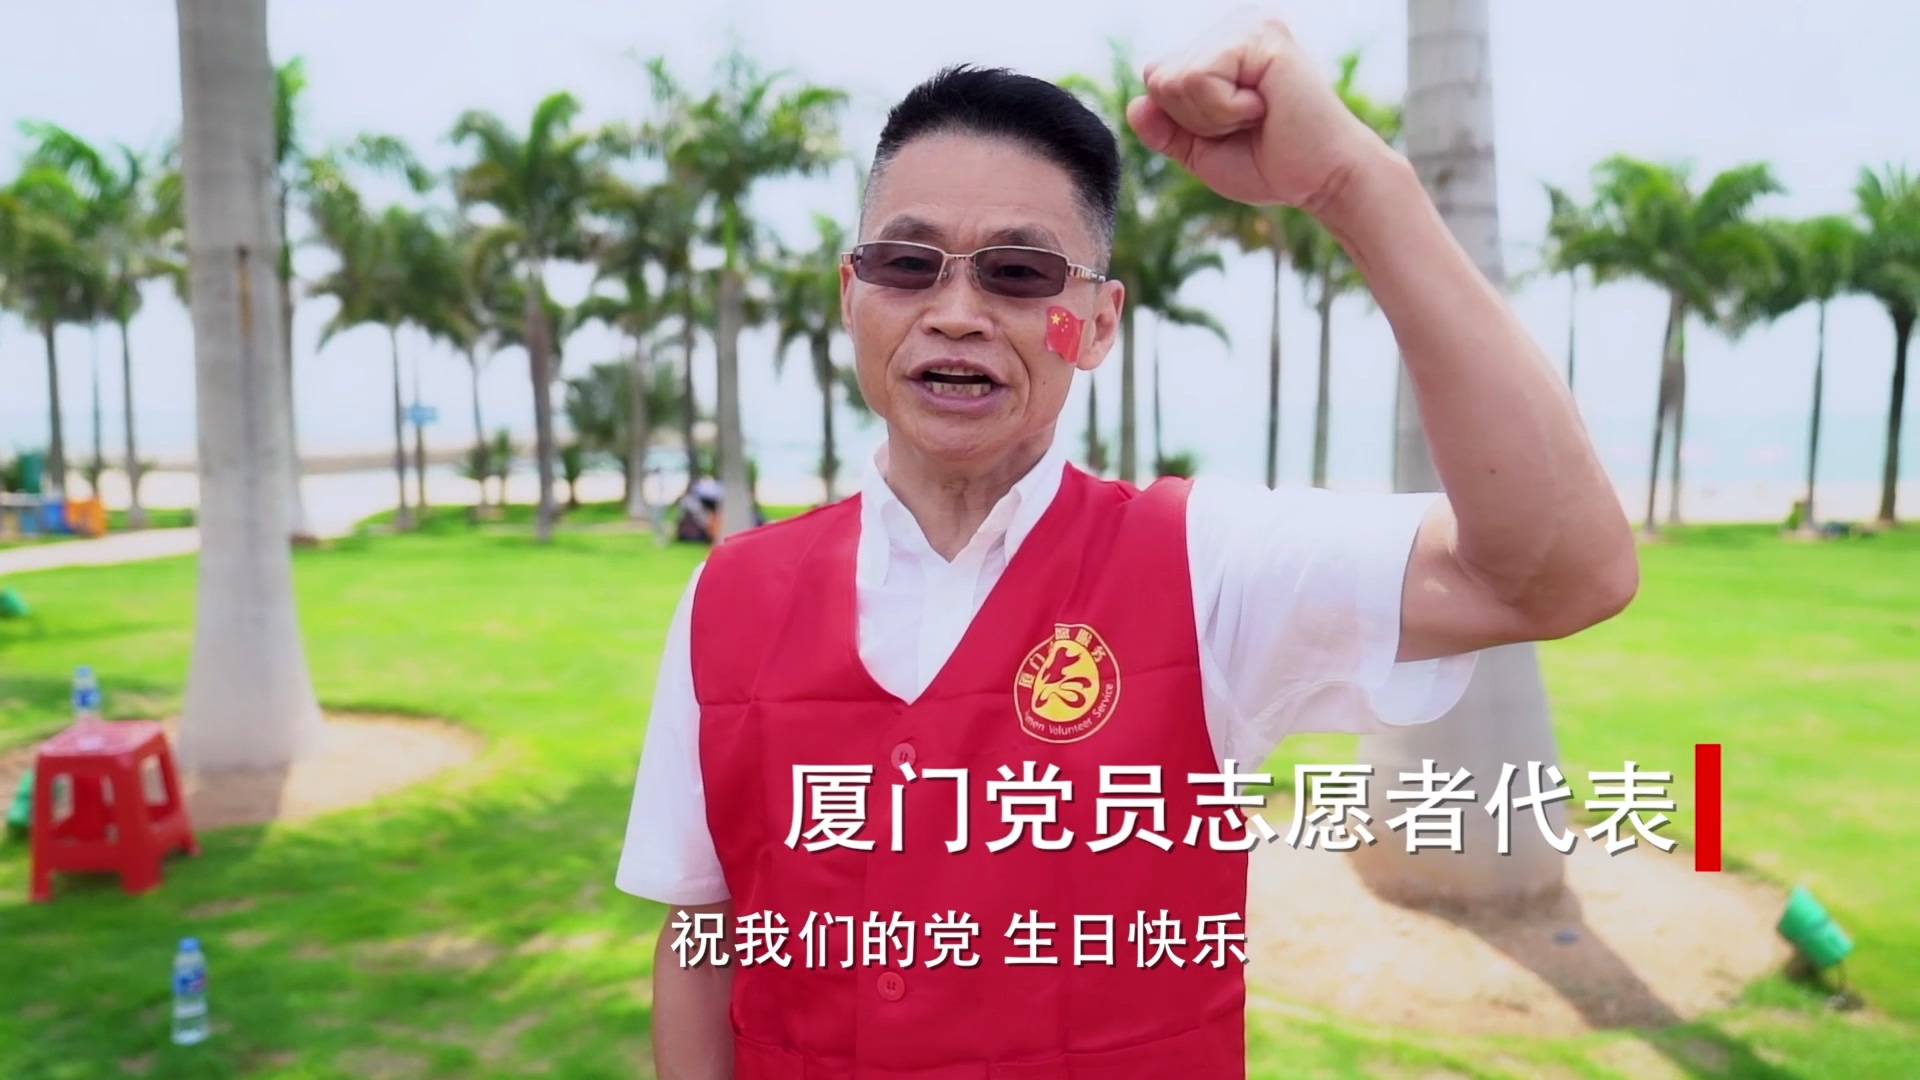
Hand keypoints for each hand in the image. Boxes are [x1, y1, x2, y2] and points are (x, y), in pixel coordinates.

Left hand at [1127, 10, 1387, 210]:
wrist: (1323, 181)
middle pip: (1160, 76)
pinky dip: (1224, 109)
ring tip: (1258, 115)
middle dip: (1195, 119)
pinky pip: (1199, 78)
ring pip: (1175, 79)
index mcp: (1219, 49)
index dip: (1183, 121)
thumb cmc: (1272, 165)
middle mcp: (1232, 29)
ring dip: (1212, 115)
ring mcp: (1248, 26)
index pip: (1157, 79)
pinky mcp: (1261, 35)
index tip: (1233, 128)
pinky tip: (1264, 107)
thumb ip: (1165, 130)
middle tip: (1248, 124)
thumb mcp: (1201, 152)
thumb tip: (1133, 105)